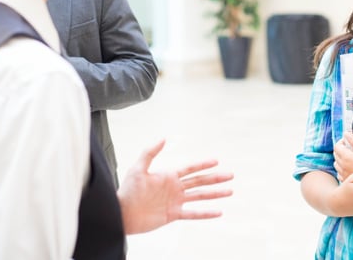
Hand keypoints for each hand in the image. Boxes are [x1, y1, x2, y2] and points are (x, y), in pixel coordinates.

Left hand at [117, 140, 233, 233]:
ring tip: (230, 191)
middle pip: (200, 181)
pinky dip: (206, 213)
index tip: (216, 160)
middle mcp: (175, 188)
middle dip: (215, 178)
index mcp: (169, 175)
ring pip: (200, 196)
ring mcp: (175, 201)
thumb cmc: (128, 191)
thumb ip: (150, 152)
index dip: (203, 164)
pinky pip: (193, 214)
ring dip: (215, 194)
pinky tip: (218, 212)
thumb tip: (163, 137)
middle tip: (231, 175)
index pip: (191, 168)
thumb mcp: (138, 168)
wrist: (122, 214)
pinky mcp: (173, 214)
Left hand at [333, 132, 352, 180]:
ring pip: (337, 164)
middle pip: (336, 154)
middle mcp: (343, 167)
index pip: (337, 146)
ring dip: (341, 159)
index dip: (342, 142)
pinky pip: (340, 173)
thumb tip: (346, 134)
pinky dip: (343, 169)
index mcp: (346, 157)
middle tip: (350, 148)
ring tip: (351, 158)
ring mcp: (344, 175)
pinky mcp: (347, 181)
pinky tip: (351, 168)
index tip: (348, 141)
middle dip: (341, 149)